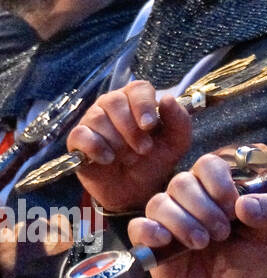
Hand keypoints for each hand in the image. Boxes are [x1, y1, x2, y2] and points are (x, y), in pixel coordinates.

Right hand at [69, 81, 192, 211]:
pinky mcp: (77, 138)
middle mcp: (113, 104)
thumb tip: (168, 99)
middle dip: (131, 129)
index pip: (138, 89)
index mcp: (138, 99)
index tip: (149, 126)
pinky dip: (96, 148)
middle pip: (115, 101)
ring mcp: (92, 119)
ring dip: (117, 142)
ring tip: (129, 157)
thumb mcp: (177, 142)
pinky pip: (80, 135)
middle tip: (144, 149)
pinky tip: (108, 159)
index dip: (143, 105)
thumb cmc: (157, 159)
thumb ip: (179, 120)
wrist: (137, 189)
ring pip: (98, 118)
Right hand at [127, 153, 266, 277]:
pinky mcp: (152, 244)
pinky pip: (138, 227)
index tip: (232, 207)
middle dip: (203, 207)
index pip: (208, 165)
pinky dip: (149, 230)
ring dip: (181, 221)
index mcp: (219, 189)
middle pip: (182, 182)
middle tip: (222, 232)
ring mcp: (169, 220)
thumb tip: (246, 203)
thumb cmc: (251, 257)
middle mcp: (191, 199)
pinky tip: (166, 240)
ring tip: (202, 242)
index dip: (218, 182)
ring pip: (159, 202)